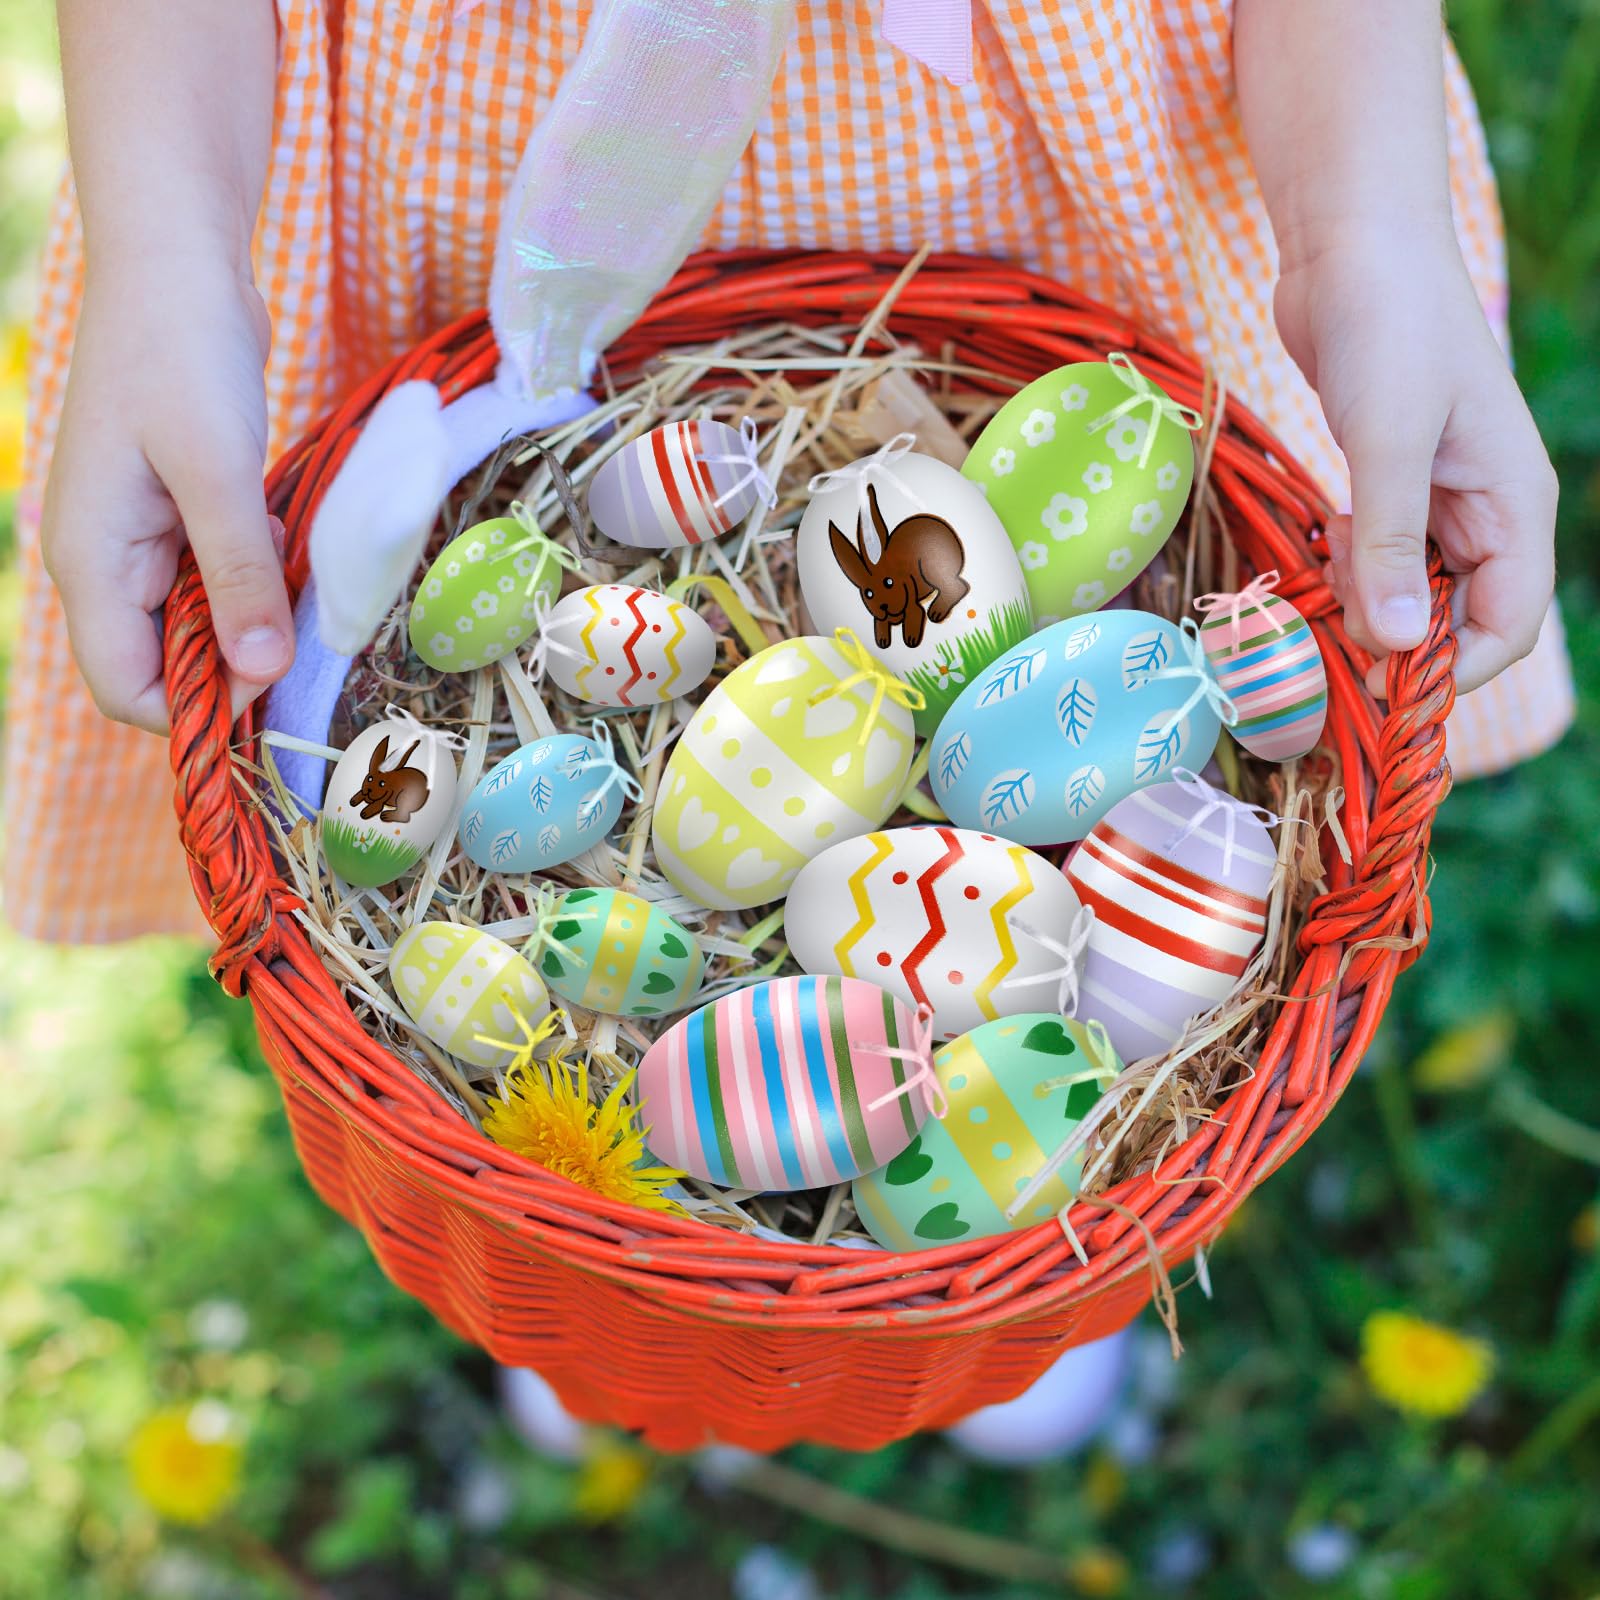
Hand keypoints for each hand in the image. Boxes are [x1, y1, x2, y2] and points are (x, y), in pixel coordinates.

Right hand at [42, 252, 291, 732]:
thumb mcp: (217, 470)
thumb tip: (259, 670)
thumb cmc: (184, 356)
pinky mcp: (177, 516)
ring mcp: (140, 540)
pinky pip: (216, 578)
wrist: (178, 267)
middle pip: (165, 667)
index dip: (200, 707)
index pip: (127, 690)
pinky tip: (278, 534)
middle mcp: (106, 564)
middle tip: (299, 631)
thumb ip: (237, 574)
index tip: (273, 678)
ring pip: (197, 624)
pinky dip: (254, 575)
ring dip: (250, 617)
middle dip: (233, 665)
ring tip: (288, 570)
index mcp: (92, 563)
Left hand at [1274, 220, 1556, 696]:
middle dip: (1400, 639)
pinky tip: (1324, 543)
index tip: (1383, 683)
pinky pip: (1380, 555)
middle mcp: (1484, 509)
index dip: (1453, 669)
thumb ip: (1395, 543)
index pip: (1509, 623)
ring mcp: (1438, 496)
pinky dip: (1351, 566)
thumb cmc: (1386, 325)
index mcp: (1513, 502)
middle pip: (1457, 617)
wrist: (1351, 244)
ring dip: (1368, 603)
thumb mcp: (1388, 438)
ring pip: (1413, 590)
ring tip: (1326, 575)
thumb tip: (1400, 643)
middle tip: (1332, 632)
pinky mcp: (1391, 481)